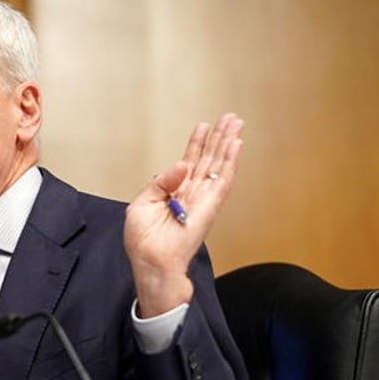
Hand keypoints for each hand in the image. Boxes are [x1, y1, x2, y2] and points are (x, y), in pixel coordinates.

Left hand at [125, 113, 243, 316]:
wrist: (152, 261)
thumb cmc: (144, 241)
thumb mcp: (142, 204)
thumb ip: (161, 182)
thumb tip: (182, 165)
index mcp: (173, 193)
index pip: (189, 162)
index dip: (196, 143)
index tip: (203, 127)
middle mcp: (191, 194)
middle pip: (208, 159)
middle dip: (218, 137)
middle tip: (229, 118)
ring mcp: (203, 198)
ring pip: (219, 164)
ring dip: (228, 143)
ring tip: (236, 123)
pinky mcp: (211, 205)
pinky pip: (223, 179)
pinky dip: (230, 161)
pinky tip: (236, 145)